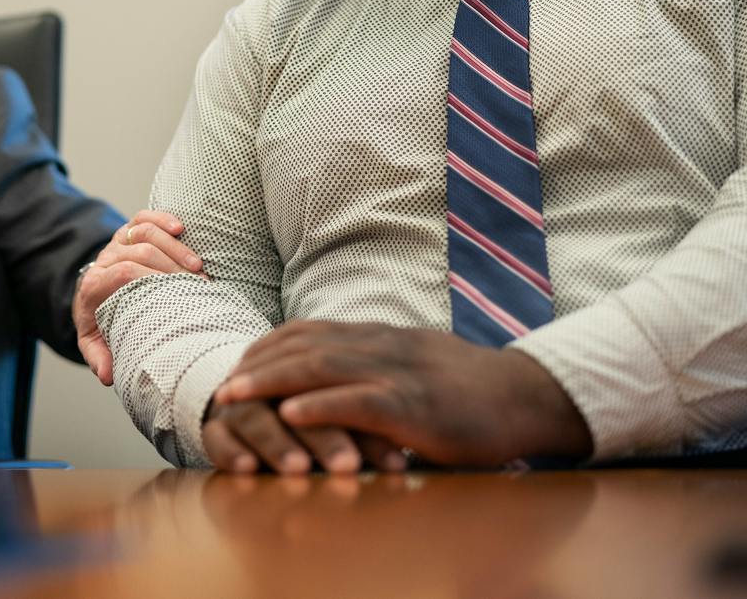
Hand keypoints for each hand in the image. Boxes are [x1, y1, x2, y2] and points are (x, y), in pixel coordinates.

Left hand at [76, 210, 202, 384]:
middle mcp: (104, 259)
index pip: (122, 274)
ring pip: (144, 231)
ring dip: (174, 247)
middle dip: (171, 267)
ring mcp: (117, 241)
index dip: (151, 280)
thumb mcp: (96, 340)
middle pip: (139, 252)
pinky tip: (180, 229)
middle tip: (196, 285)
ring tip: (197, 267)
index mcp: (93, 286)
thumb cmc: (101, 318)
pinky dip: (163, 219)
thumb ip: (99, 356)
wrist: (93, 292)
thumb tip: (109, 376)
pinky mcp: (129, 228)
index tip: (177, 295)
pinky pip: (145, 216)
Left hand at [213, 321, 591, 466]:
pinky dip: (321, 405)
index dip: (267, 348)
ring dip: (271, 381)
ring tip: (234, 396)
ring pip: (322, 366)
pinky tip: (291, 415)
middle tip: (219, 384)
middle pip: (305, 344)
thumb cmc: (470, 391)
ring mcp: (399, 372)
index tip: (235, 365)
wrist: (527, 396)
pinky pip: (360, 401)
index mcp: (381, 337)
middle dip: (256, 364)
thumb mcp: (415, 367)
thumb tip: (337, 382)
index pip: (309, 330)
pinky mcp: (416, 405)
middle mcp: (382, 345)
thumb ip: (377, 368)